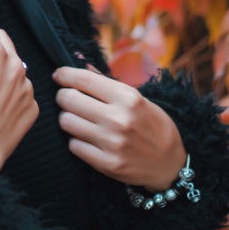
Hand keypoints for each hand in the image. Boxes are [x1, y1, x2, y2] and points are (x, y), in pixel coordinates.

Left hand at [52, 65, 186, 192]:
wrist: (170, 164)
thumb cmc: (152, 125)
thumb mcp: (138, 98)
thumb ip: (107, 83)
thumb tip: (81, 65)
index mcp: (128, 98)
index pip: (84, 79)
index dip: (64, 75)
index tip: (58, 75)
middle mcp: (119, 119)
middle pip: (68, 99)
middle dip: (63, 96)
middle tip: (66, 98)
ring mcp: (112, 143)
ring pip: (66, 122)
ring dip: (67, 118)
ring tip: (77, 118)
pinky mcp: (107, 164)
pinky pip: (73, 145)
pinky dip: (75, 140)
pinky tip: (85, 138)